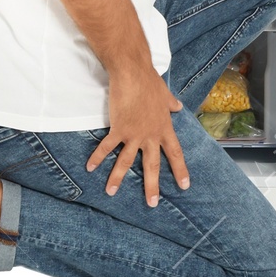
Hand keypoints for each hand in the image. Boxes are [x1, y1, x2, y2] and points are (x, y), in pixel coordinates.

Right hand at [86, 64, 189, 205]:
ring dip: (117, 178)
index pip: (175, 153)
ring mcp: (134, 134)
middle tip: (152, 203)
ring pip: (126, 162)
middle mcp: (150, 135)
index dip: (180, 170)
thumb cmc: (149, 81)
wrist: (133, 73)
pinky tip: (90, 167)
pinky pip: (106, 147)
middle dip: (152, 186)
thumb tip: (178, 106)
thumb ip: (171, 104)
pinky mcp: (118, 129)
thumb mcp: (165, 94)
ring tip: (111, 193)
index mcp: (164, 128)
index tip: (185, 185)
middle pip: (152, 165)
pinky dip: (97, 157)